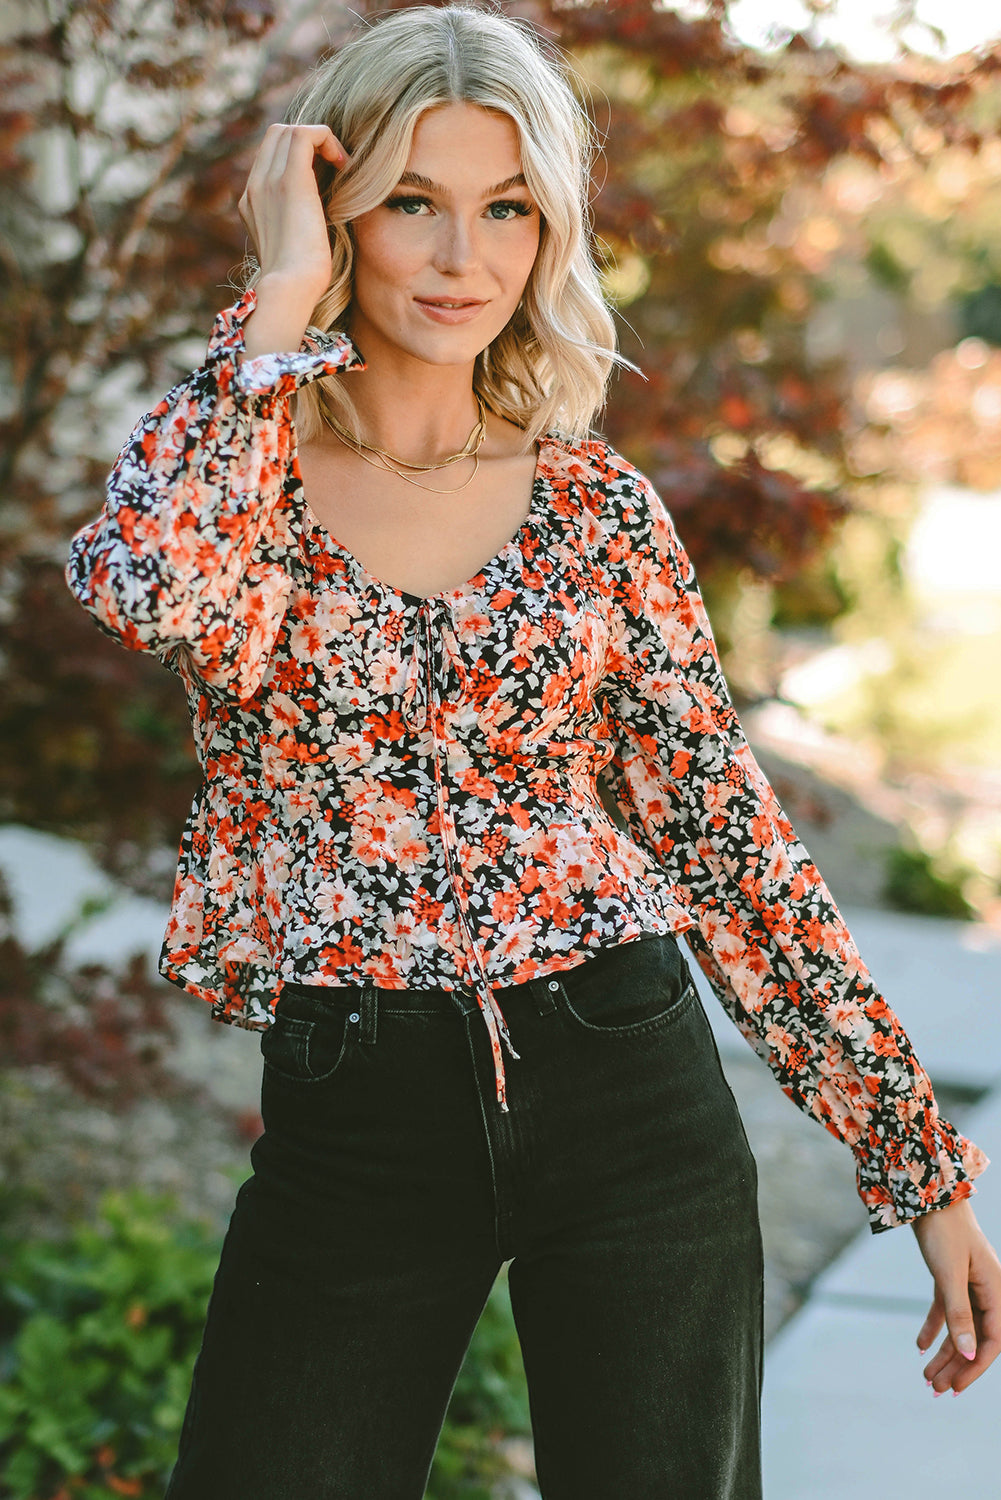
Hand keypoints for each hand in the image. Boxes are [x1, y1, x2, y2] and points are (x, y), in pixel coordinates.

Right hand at [238, 123, 349, 304]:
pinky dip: (326, 139)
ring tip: (340, 164)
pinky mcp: (289, 182)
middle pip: (276, 135)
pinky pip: (305, 134)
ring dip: (319, 139)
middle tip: (334, 165)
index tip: (326, 175)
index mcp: (253, 202)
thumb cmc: (299, 282)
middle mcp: (255, 187)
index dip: (299, 154)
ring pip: (287, 130)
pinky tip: (343, 163)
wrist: (290, 290)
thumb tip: (316, 220)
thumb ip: (296, 225)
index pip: (270, 156)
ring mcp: (268, 182)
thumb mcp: (293, 248)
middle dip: (308, 141)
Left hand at [911, 1196, 1000, 1392]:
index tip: (955, 1388)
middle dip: (957, 1366)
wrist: (927, 1192)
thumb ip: (959, 1314)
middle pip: (975, 1338)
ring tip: (927, 1376)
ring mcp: (968, 1283)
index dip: (974, 1368)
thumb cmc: (942, 1229)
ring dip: (945, 1352)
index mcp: (996, 1290)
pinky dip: (935, 1328)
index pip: (992, 1341)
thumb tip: (970, 1355)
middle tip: (936, 1390)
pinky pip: (945, 1310)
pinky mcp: (949, 1275)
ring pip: (960, 1327)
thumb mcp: (949, 1275)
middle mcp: (986, 1289)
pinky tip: (921, 1346)